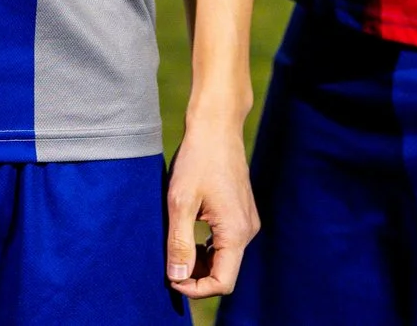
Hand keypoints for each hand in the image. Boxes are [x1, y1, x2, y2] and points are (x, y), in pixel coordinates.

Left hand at [165, 110, 258, 297]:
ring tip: (175, 248)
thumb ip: (179, 243)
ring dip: (200, 261)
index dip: (196, 289)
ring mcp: (247, 222)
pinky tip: (188, 234)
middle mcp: (248, 230)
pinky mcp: (241, 213)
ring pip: (225, 258)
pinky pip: (226, 242)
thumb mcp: (180, 202)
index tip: (171, 279)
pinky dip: (207, 247)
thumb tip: (176, 278)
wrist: (217, 126)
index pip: (222, 282)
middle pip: (224, 272)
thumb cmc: (198, 159)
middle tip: (168, 264)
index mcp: (236, 232)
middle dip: (196, 276)